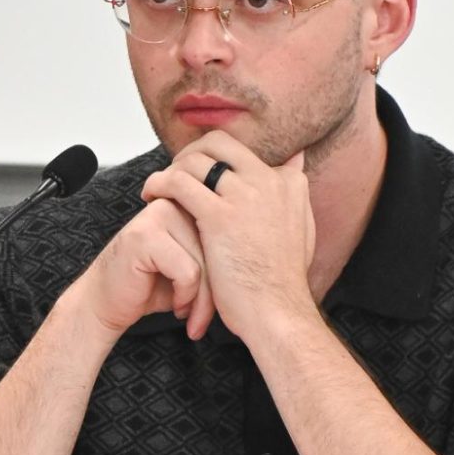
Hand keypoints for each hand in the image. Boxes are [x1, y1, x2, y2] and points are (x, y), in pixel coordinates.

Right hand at [71, 196, 217, 341]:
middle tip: (203, 319)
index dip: (227, 271)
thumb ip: (216, 254)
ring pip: (205, 261)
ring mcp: (158, 215)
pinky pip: (188, 271)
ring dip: (201, 298)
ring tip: (188, 314)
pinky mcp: (145, 236)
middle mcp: (174, 202)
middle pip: (218, 247)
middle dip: (216, 291)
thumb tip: (256, 262)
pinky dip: (185, 295)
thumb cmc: (150, 287)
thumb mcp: (193, 268)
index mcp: (189, 203)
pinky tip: (175, 306)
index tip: (223, 301)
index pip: (226, 234)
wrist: (106, 304)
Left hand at [140, 131, 316, 338]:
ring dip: (171, 168)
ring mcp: (245, 195)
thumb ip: (294, 192)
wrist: (278, 312)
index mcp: (288, 182)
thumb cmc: (281, 281)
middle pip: (219, 142)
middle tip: (175, 173)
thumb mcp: (301, 226)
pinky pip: (179, 183)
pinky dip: (160, 183)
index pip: (243, 152)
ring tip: (158, 188)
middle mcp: (269, 180)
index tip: (200, 175)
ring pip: (196, 159)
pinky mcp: (220, 215)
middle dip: (190, 152)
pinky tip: (151, 195)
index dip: (216, 159)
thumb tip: (295, 160)